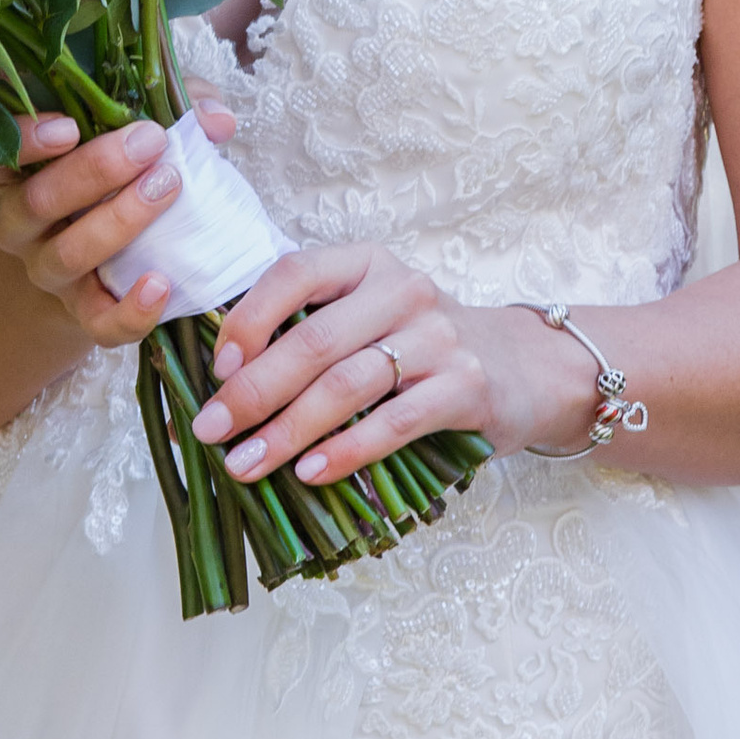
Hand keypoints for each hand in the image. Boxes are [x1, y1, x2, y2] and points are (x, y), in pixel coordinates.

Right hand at [0, 100, 238, 347]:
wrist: (88, 265)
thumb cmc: (112, 181)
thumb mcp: (128, 135)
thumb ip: (170, 113)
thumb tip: (215, 119)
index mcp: (20, 171)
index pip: (0, 153)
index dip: (27, 141)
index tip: (70, 126)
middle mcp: (22, 223)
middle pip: (40, 201)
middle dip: (96, 170)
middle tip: (149, 142)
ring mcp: (49, 271)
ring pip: (68, 255)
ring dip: (119, 221)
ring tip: (168, 187)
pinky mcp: (82, 313)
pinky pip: (99, 323)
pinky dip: (131, 310)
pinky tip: (161, 284)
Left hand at [189, 246, 598, 485]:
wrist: (527, 367)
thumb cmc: (424, 347)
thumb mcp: (370, 317)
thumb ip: (311, 331)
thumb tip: (222, 383)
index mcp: (366, 264)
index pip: (294, 273)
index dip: (248, 319)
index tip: (217, 369)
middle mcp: (402, 291)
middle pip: (313, 341)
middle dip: (253, 392)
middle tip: (212, 431)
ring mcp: (438, 337)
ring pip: (347, 385)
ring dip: (289, 430)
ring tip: (247, 464)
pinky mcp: (465, 387)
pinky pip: (394, 421)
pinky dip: (347, 450)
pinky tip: (311, 473)